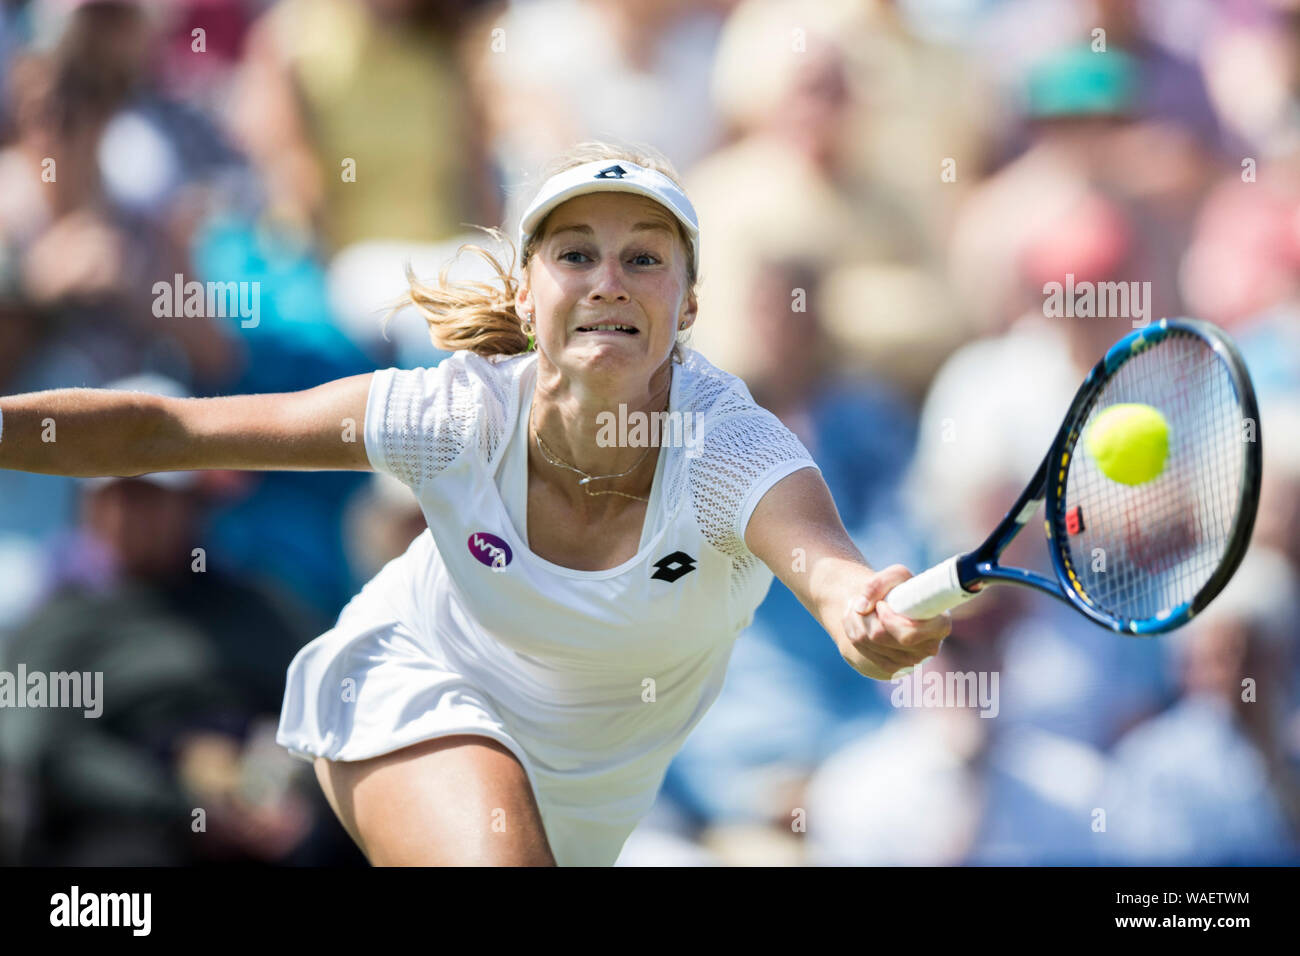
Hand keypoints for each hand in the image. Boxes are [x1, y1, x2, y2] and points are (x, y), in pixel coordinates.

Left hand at [838, 564, 950, 680]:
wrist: (888, 608)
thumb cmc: (898, 590)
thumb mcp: (894, 576)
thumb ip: (878, 584)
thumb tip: (861, 607)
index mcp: (939, 624)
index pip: (910, 632)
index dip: (889, 619)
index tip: (880, 604)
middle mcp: (929, 647)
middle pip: (881, 636)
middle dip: (866, 616)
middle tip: (868, 603)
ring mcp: (911, 661)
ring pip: (869, 642)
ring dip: (856, 621)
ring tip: (861, 608)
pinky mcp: (893, 669)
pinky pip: (864, 651)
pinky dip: (854, 633)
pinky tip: (860, 622)